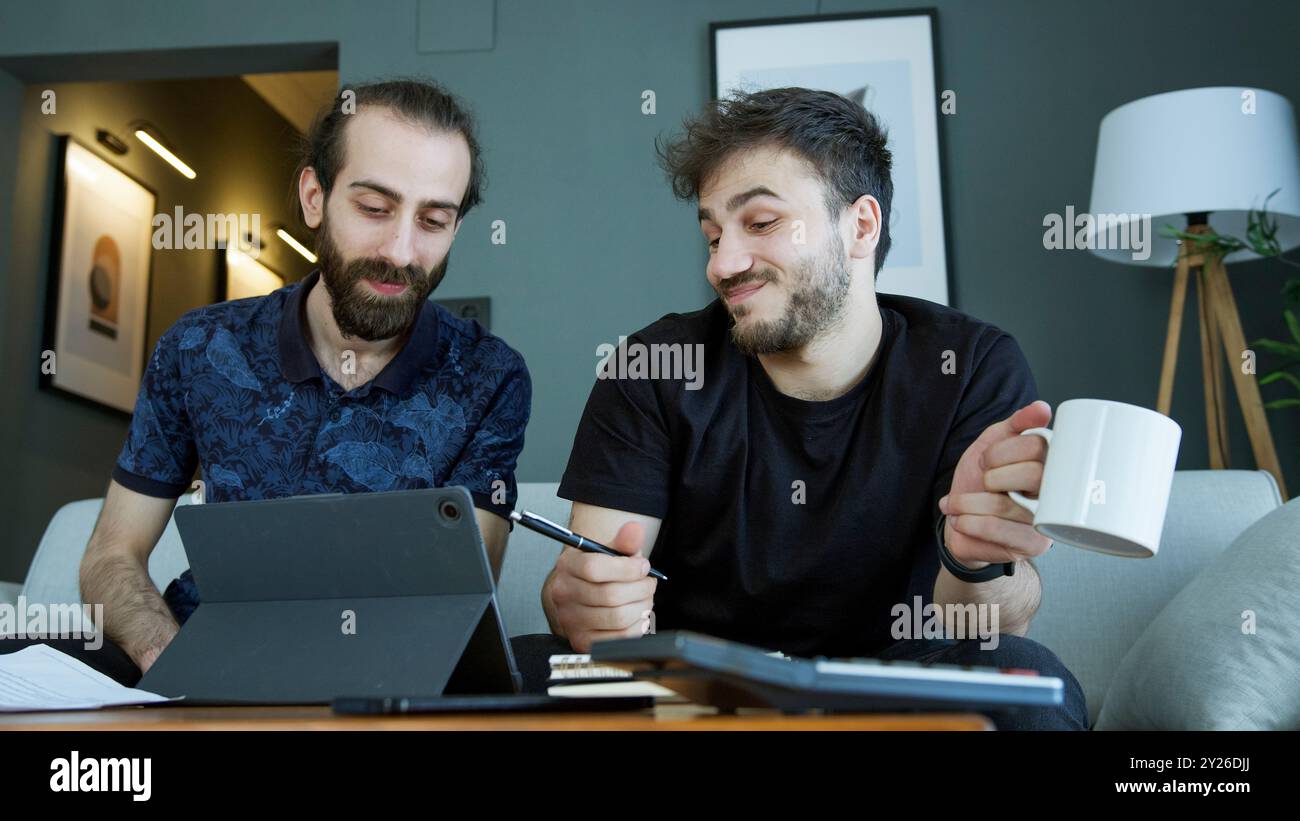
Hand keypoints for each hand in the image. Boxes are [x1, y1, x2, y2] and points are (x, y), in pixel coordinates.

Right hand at [545, 521, 656, 652]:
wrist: (581, 598)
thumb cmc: (600, 573)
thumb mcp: (610, 552)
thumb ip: (624, 541)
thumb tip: (635, 529)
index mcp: (567, 566)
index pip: (594, 568)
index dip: (627, 568)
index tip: (643, 566)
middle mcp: (563, 594)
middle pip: (610, 595)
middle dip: (640, 589)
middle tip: (648, 583)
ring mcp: (571, 620)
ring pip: (618, 617)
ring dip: (641, 607)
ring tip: (645, 598)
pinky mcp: (583, 641)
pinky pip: (620, 637)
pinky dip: (637, 625)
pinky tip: (638, 614)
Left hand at [938, 400, 1053, 569]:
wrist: (960, 525)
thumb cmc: (979, 483)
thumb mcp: (991, 445)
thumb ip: (1014, 425)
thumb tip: (1042, 408)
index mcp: (1048, 464)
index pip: (1037, 446)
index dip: (1003, 450)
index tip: (986, 460)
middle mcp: (1055, 493)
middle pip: (1033, 474)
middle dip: (991, 476)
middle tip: (979, 482)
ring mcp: (1046, 521)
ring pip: (1006, 504)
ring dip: (968, 502)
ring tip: (955, 505)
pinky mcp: (1031, 545)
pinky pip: (997, 530)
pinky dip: (969, 523)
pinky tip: (960, 520)